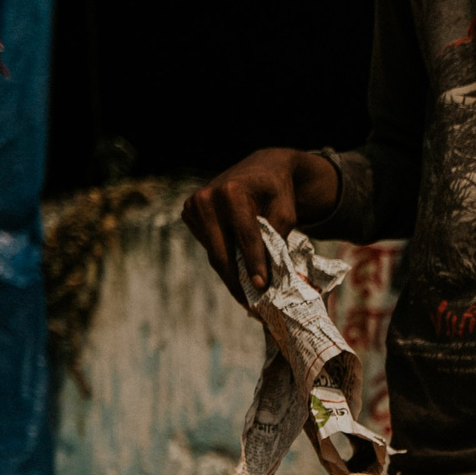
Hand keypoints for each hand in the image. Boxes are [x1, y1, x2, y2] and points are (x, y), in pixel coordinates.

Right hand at [183, 148, 340, 301]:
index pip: (245, 236)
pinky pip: (209, 247)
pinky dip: (224, 262)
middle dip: (238, 281)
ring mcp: (193, 206)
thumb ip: (276, 239)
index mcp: (231, 192)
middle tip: (252, 305)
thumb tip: (267, 275)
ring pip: (214, 253)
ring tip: (248, 299)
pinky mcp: (189, 214)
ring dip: (230, 276)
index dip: (254, 264)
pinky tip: (239, 277)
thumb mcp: (286, 212)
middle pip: (221, 251)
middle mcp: (206, 198)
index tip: (262, 288)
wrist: (260, 168)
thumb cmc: (277, 192)